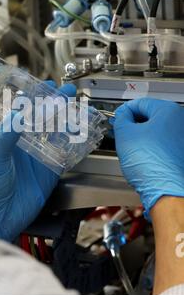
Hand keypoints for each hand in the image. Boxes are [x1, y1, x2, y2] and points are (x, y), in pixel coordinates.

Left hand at [0, 82, 76, 241]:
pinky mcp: (49, 174)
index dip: (36, 98)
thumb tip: (16, 113)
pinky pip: (64, 157)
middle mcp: (25, 146)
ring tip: (80, 110)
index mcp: (9, 139)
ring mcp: (38, 159)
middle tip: (69, 93)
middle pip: (44, 121)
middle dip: (57, 106)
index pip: (25, 112)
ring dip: (68, 123)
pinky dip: (74, 148)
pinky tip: (82, 137)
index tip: (47, 85)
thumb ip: (6, 137)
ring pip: (57, 136)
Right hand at [112, 98, 183, 218]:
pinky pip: (163, 143)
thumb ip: (121, 119)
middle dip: (133, 123)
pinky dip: (151, 146)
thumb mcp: (125, 135)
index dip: (124, 111)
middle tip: (121, 132)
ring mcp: (182, 138)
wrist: (167, 191)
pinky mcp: (180, 153)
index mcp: (168, 111)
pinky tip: (143, 156)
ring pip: (157, 130)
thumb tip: (122, 115)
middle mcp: (180, 122)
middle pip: (150, 115)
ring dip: (142, 135)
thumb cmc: (151, 165)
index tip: (117, 118)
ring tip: (131, 147)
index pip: (140, 103)